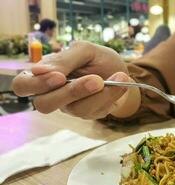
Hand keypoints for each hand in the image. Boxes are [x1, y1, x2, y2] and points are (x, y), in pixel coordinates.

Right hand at [12, 41, 140, 118]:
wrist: (121, 71)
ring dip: (99, 94)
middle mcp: (53, 94)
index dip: (36, 84)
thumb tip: (38, 70)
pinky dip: (112, 94)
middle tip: (95, 80)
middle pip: (44, 105)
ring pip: (76, 109)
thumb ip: (64, 59)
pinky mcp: (89, 114)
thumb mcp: (84, 50)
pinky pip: (96, 110)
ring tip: (118, 76)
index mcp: (44, 74)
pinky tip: (122, 81)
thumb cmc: (97, 58)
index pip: (22, 86)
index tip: (59, 77)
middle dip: (71, 92)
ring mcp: (70, 107)